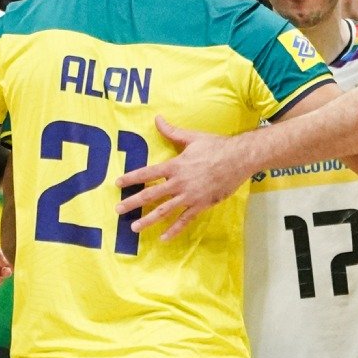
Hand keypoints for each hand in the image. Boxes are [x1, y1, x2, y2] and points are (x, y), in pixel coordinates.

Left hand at [115, 116, 251, 240]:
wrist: (240, 158)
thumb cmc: (217, 146)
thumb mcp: (192, 137)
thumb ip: (172, 132)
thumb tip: (157, 119)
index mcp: (175, 165)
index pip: (148, 173)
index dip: (131, 178)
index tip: (118, 184)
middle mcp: (180, 182)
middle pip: (151, 194)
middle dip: (133, 203)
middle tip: (118, 209)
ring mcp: (190, 196)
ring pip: (165, 211)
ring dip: (148, 220)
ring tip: (134, 227)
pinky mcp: (202, 205)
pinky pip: (185, 220)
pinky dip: (174, 230)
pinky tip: (163, 238)